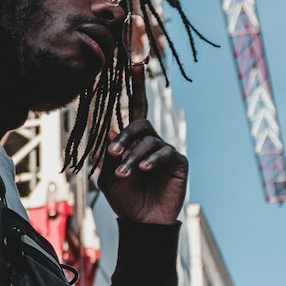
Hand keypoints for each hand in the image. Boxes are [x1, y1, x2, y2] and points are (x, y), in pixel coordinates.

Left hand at [97, 62, 187, 224]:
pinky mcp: (178, 161)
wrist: (142, 222)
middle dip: (125, 137)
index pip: (134, 108)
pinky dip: (151, 160)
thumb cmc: (124, 199)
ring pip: (148, 141)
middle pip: (139, 123)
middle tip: (113, 153)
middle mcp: (150, 140)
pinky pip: (164, 153)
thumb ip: (108, 153)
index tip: (137, 63)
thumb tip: (109, 130)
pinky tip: (144, 170)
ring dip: (133, 156)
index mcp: (132, 139)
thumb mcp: (108, 176)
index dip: (136, 86)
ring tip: (124, 173)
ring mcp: (165, 149)